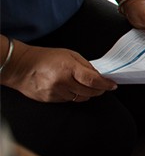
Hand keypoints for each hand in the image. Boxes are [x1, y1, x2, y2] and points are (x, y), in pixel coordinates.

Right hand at [0, 43, 116, 102]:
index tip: (112, 85)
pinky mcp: (49, 99)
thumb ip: (85, 66)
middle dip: (99, 90)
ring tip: (85, 86)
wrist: (21, 66)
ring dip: (86, 94)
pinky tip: (70, 88)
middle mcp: (62, 82)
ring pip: (80, 98)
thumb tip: (99, 75)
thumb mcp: (69, 55)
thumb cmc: (46, 57)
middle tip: (102, 86)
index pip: (93, 81)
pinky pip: (68, 100)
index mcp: (68, 68)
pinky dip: (73, 95)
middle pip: (89, 92)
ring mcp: (55, 92)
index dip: (105, 85)